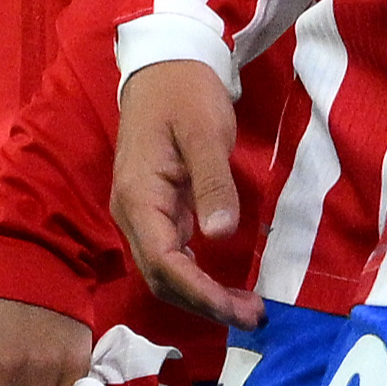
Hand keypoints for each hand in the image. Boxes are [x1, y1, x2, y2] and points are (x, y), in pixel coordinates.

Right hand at [111, 60, 255, 332]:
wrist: (162, 67)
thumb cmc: (184, 95)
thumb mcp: (205, 133)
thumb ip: (213, 183)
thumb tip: (221, 234)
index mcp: (139, 197)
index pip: (164, 262)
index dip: (201, 292)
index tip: (240, 309)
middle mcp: (132, 214)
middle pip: (160, 277)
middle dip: (204, 304)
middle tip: (254, 318)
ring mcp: (141, 214)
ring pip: (163, 272)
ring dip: (201, 296)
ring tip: (246, 309)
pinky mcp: (155, 211)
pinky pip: (170, 257)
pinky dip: (196, 278)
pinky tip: (223, 286)